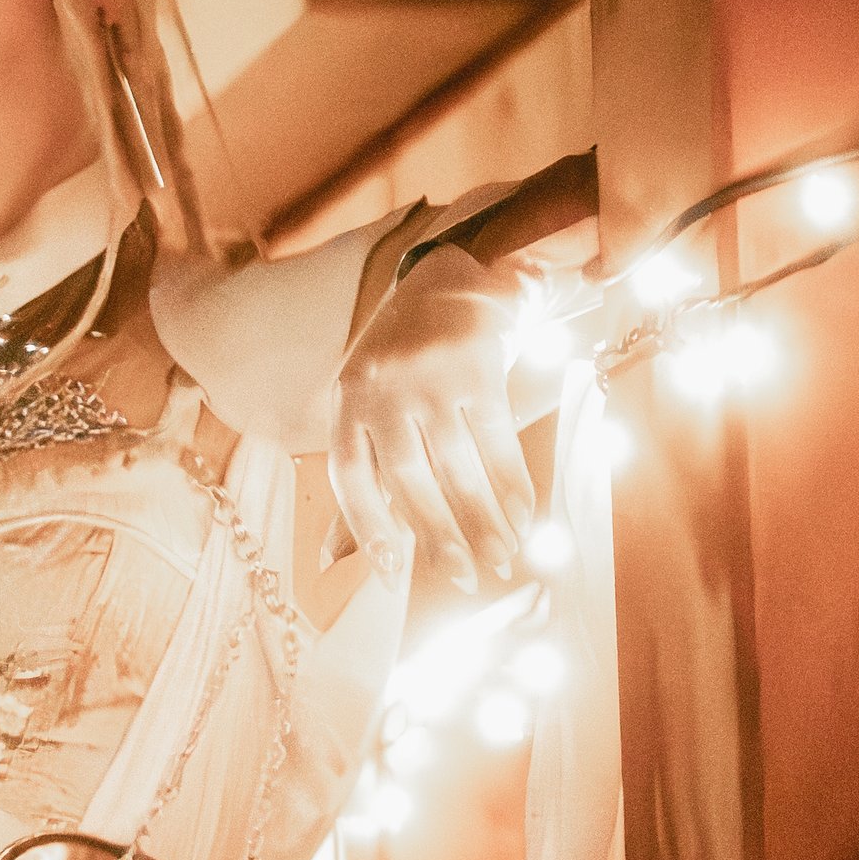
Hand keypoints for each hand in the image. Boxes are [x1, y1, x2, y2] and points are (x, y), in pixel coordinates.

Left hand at [330, 245, 538, 592]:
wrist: (450, 280)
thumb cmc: (401, 362)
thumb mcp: (365, 407)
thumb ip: (360, 479)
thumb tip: (334, 561)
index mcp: (346, 401)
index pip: (351, 477)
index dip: (368, 530)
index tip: (391, 578)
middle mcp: (382, 388)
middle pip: (408, 478)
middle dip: (440, 535)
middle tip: (464, 578)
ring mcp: (431, 375)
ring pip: (459, 464)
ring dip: (484, 519)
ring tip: (502, 558)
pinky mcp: (478, 365)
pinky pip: (498, 438)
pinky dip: (514, 482)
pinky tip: (524, 516)